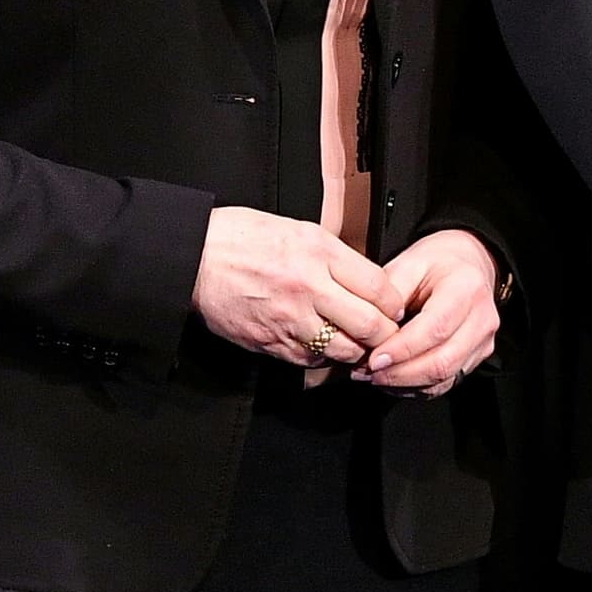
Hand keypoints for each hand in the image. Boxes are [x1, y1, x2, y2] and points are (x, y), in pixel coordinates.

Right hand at [191, 205, 403, 368]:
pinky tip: (323, 348)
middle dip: (385, 335)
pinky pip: (310, 361)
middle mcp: (308, 286)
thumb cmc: (244, 237)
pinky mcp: (270, 342)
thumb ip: (334, 257)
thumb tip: (366, 281)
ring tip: (356, 344)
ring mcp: (289, 318)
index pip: (378, 286)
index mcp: (319, 252)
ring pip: (343, 349)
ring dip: (355, 351)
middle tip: (386, 335)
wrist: (197, 257)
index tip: (394, 308)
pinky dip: (323, 359)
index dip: (394, 303)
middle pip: (369, 324)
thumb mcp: (300, 230)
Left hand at [361, 230, 499, 394]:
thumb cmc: (437, 261)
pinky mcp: (477, 358)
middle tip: (368, 373)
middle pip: (442, 361)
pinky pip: (446, 383)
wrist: (469, 262)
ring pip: (444, 378)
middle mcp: (482, 318)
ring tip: (374, 377)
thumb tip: (370, 332)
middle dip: (401, 374)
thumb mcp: (409, 262)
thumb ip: (389, 295)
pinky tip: (393, 379)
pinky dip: (416, 387)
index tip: (373, 359)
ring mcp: (483, 341)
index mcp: (466, 288)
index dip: (402, 349)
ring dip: (405, 383)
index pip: (435, 328)